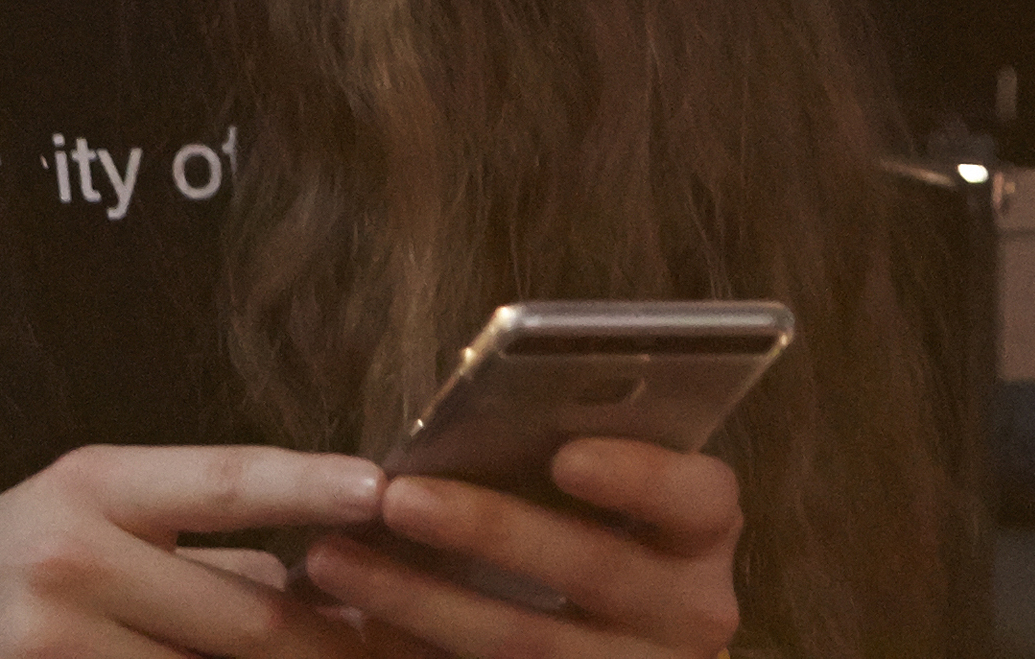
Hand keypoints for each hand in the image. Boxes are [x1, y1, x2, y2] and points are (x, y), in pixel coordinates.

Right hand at [0, 446, 387, 656]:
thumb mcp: (81, 522)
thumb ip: (189, 544)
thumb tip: (305, 573)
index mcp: (92, 485)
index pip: (223, 481)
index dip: (310, 484)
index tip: (384, 485)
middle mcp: (72, 556)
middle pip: (241, 612)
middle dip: (324, 640)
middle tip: (386, 646)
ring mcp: (54, 639)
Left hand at [299, 436, 743, 657]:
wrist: (618, 647)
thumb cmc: (600, 529)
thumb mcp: (614, 494)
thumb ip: (574, 454)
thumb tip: (488, 400)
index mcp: (701, 536)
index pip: (699, 497)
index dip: (639, 477)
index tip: (567, 455)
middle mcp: (688, 614)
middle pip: (591, 568)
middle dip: (487, 529)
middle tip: (398, 494)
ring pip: (521, 642)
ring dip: (416, 599)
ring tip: (333, 555)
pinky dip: (414, 648)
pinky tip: (352, 622)